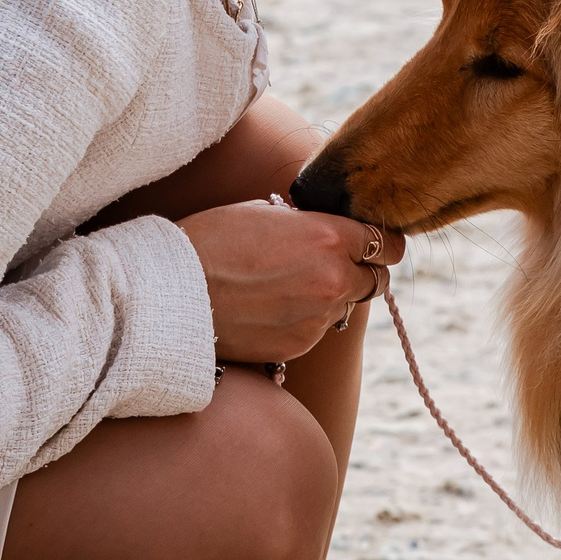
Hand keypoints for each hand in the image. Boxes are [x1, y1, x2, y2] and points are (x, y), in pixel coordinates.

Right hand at [177, 198, 396, 365]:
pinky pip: (318, 330)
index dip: (383, 243)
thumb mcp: (264, 213)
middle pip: (378, 280)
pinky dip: (307, 320)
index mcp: (329, 238)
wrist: (173, 294)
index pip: (387, 243)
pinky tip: (274, 308)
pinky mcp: (299, 346)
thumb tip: (324, 227)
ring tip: (293, 287)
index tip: (376, 244)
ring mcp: (318, 318)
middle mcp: (333, 280)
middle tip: (339, 266)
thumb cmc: (211, 241)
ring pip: (347, 307)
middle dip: (364, 272)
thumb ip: (308, 223)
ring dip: (332, 297)